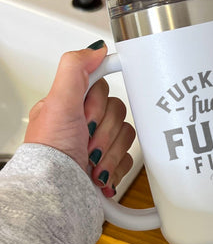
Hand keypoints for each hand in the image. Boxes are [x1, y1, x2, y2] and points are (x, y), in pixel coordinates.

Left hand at [24, 42, 134, 196]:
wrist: (58, 194)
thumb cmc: (51, 154)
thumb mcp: (57, 103)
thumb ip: (75, 69)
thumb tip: (97, 49)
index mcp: (70, 106)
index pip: (102, 88)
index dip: (98, 102)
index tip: (93, 114)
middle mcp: (85, 124)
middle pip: (118, 112)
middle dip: (103, 132)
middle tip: (86, 142)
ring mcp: (99, 146)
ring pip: (127, 135)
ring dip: (109, 152)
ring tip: (91, 162)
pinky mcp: (111, 165)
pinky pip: (130, 158)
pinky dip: (116, 168)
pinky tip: (100, 173)